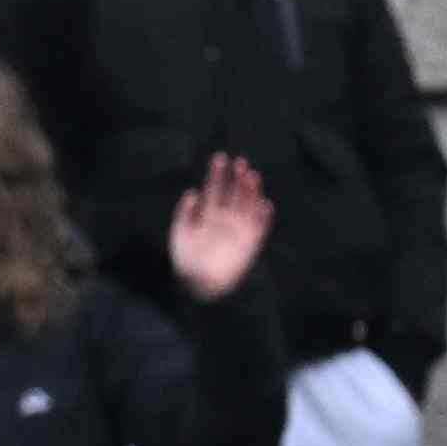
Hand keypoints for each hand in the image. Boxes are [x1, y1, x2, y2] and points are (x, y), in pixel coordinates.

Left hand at [163, 153, 271, 302]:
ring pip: (248, 205)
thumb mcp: (180, 234)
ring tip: (252, 177)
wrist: (199, 287)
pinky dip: (264, 218)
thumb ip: (184, 214)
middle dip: (237, 178)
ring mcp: (239, 229)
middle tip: (240, 163)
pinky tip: (265, 205)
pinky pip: (260, 228)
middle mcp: (226, 218)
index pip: (215, 188)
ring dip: (252, 191)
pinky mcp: (250, 244)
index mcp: (208, 212)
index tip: (220, 158)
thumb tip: (192, 193)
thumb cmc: (186, 260)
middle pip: (234, 193)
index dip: (217, 173)